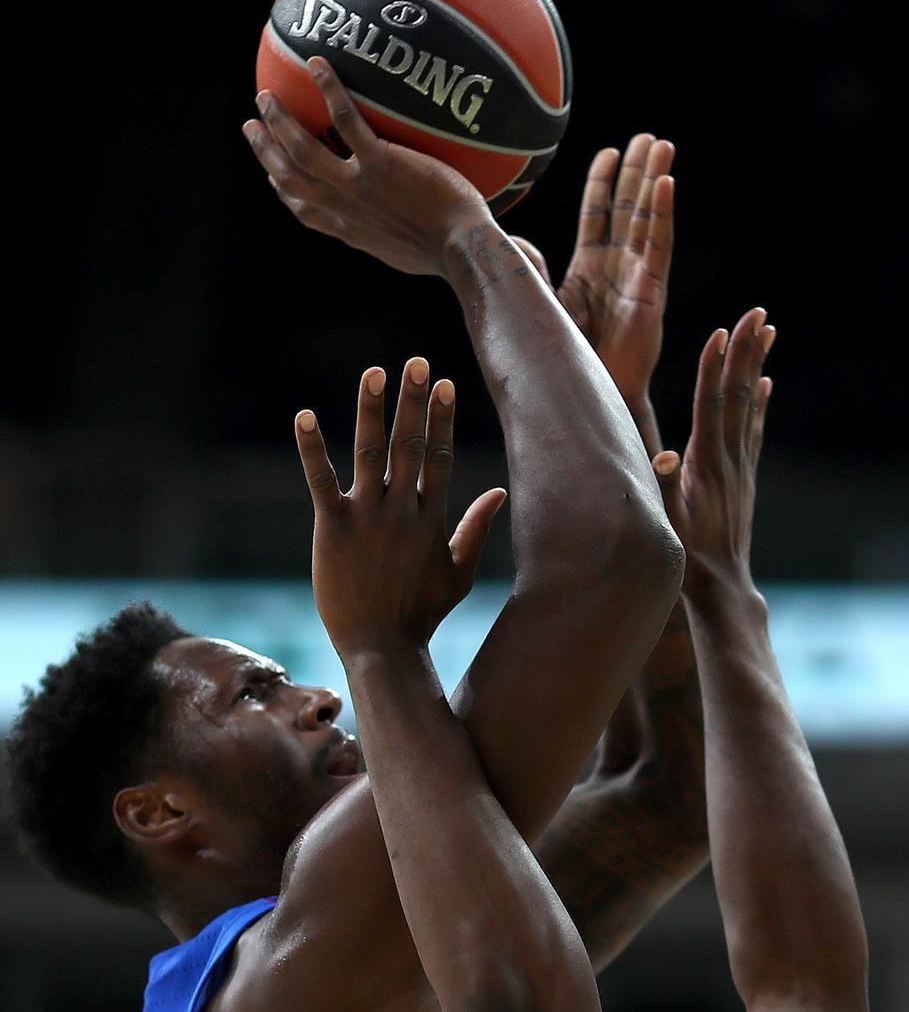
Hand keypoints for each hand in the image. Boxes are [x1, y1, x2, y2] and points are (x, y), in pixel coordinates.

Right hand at [243, 57, 490, 276]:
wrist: (461, 250)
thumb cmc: (444, 253)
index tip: (273, 176)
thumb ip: (388, 236)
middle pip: (289, 177)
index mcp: (350, 231)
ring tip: (267, 95)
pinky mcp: (380, 163)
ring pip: (302, 148)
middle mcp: (344, 208)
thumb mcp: (404, 253)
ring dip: (279, 120)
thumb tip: (396, 228)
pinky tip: (318, 63)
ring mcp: (358, 185)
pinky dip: (329, 88)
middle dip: (265, 151)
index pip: (305, 211)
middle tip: (252, 125)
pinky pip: (347, 118)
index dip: (284, 191)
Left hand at [295, 360, 506, 654]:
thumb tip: (501, 492)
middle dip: (414, 402)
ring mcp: (367, 518)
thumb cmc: (421, 615)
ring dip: (372, 410)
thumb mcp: (458, 573)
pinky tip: (304, 416)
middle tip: (416, 362)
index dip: (442, 419)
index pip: (439, 458)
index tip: (443, 384)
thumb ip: (476, 529)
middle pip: (411, 446)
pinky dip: (312, 448)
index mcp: (432, 520)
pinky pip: (321, 480)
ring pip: (370, 452)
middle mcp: (402, 512)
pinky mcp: (332, 529)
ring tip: (374, 372)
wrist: (381, 648)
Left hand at [512, 134, 673, 430]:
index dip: (604, 185)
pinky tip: (666, 183)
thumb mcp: (542, 306)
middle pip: (629, 209)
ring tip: (662, 145)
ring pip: (647, 218)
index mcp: (590, 269)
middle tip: (649, 138)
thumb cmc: (568, 359)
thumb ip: (530, 271)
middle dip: (638, 172)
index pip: (599, 216)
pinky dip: (662, 213)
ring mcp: (637, 277)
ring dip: (654, 181)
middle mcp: (617, 268)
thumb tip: (510, 240)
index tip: (610, 153)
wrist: (593, 395)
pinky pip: (657, 245)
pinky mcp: (650, 291)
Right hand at [652, 309, 774, 596]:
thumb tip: (664, 457)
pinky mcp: (744, 477)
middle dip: (745, 351)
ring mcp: (740, 466)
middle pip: (737, 393)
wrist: (722, 586)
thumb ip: (665, 489)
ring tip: (767, 331)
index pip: (712, 405)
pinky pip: (754, 429)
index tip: (721, 333)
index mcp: (707, 463)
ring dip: (756, 365)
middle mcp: (729, 458)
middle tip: (757, 313)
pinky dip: (759, 401)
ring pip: (749, 405)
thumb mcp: (668, 524)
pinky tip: (765, 382)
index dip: (715, 368)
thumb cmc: (688, 556)